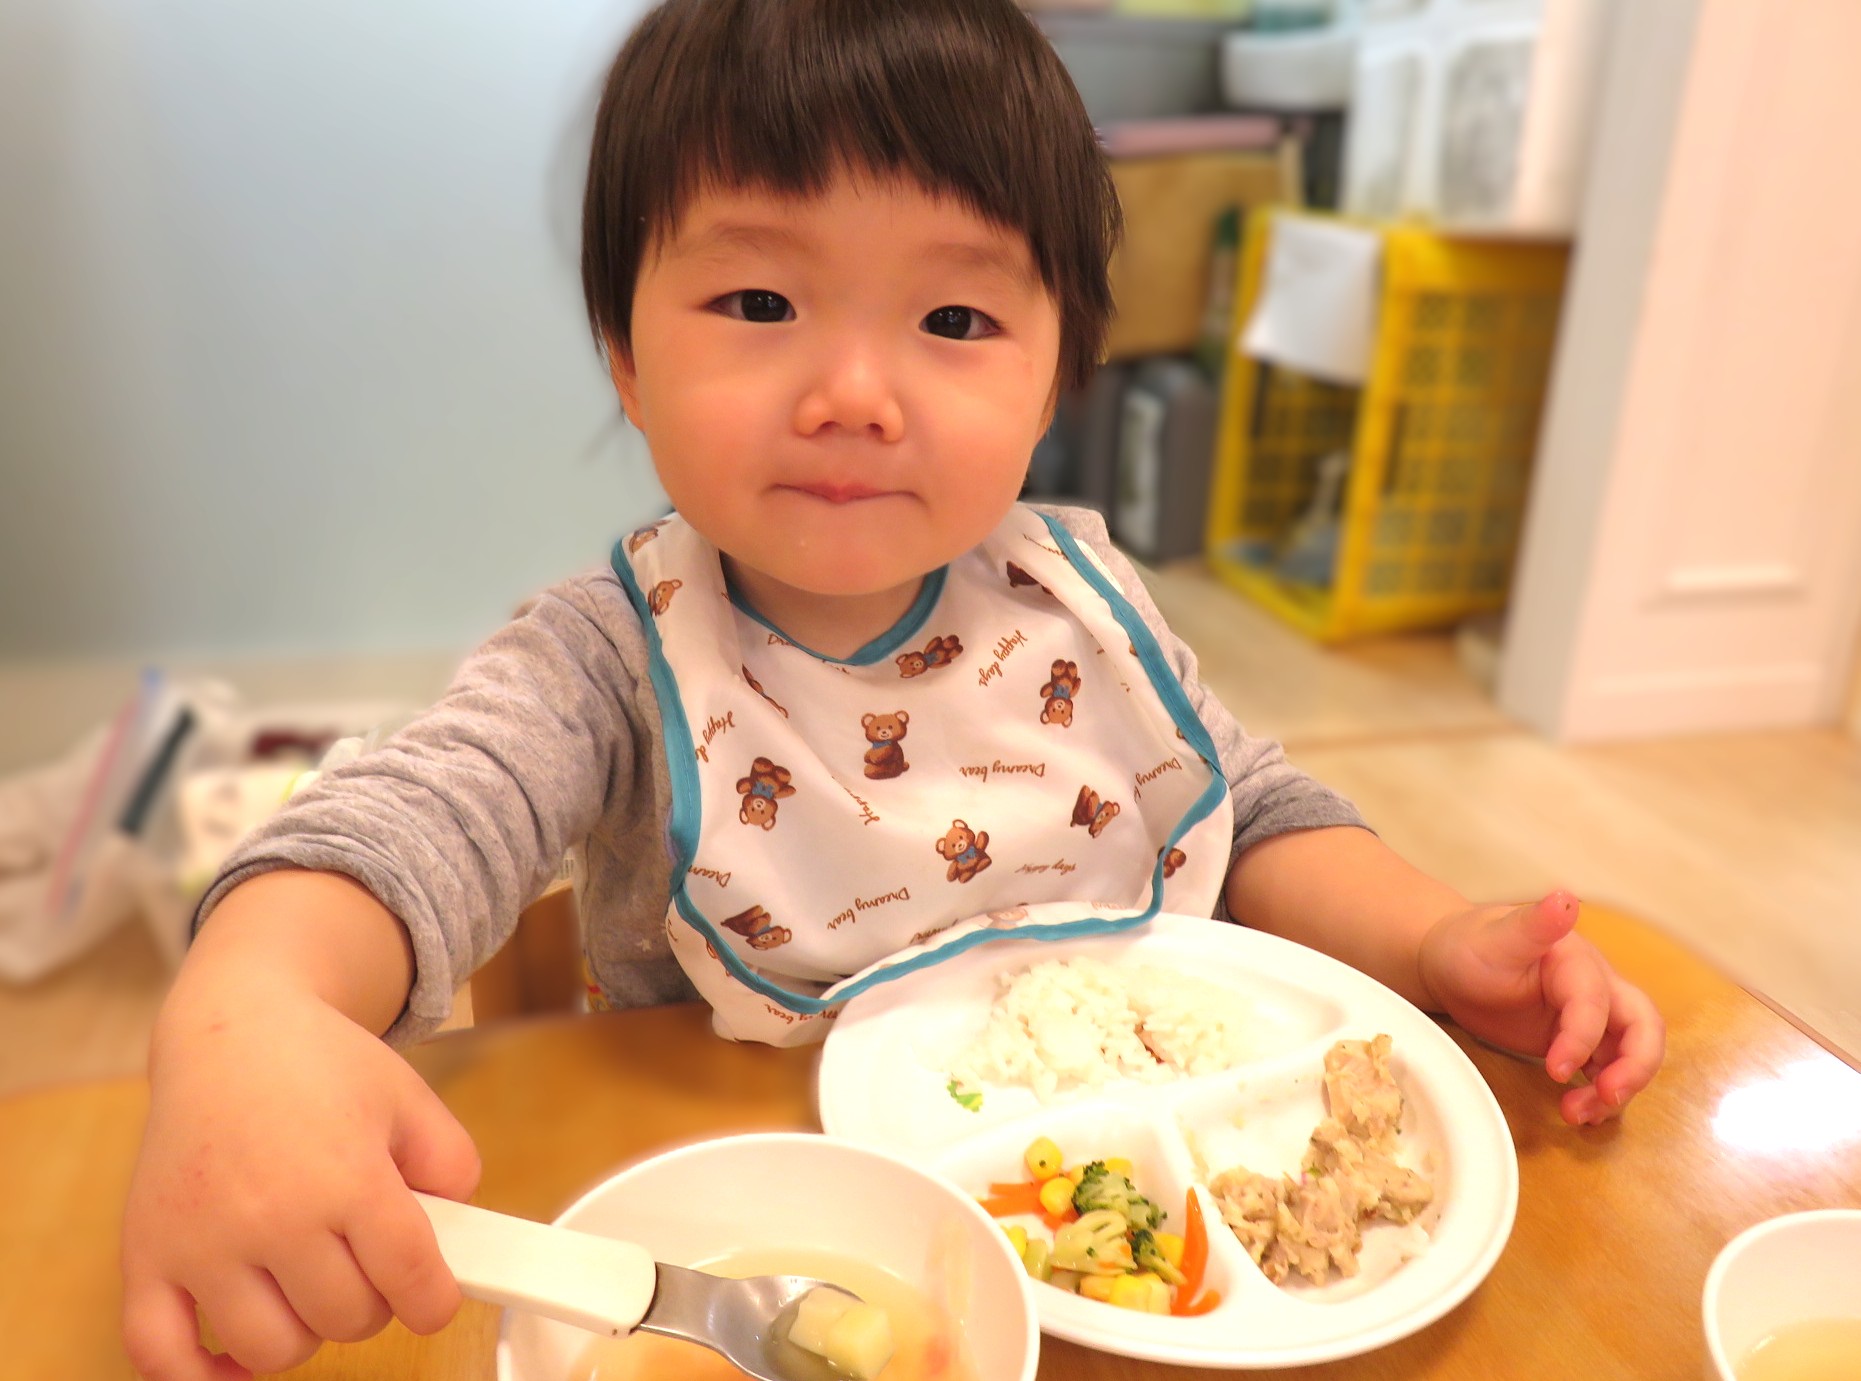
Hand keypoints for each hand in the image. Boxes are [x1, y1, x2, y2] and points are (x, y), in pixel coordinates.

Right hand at [121, 985, 480, 1380]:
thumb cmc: (321, 1066)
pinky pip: (160, 1356)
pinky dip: (203, 1378)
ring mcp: (201, 1242)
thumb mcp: (409, 1098)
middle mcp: (271, 1215)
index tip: (433, 1298)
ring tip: (310, 1283)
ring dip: (305, 1330)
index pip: (410, 1278)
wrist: (227, 1033)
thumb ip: (453, 1166)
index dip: (434, 1300)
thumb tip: (461, 1238)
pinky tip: (238, 1357)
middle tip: (365, 1261)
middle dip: (372, 1300)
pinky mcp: (146, 1257)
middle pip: (347, 1318)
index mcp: (346, 1175)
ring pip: (273, 1348)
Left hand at [1417, 890, 1664, 1125]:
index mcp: (1578, 962)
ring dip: (1616, 1090)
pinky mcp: (1580, 1042)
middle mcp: (1597, 989)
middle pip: (1643, 1028)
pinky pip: (1607, 1071)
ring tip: (1576, 1115)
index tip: (1556, 1069)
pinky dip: (1601, 1096)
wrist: (1452, 964)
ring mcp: (1592, 1018)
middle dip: (1635, 1067)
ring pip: (1630, 1056)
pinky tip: (1576, 1113)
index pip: (1596, 1003)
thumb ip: (1534, 924)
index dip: (1583, 1037)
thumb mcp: (1496, 937)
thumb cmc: (1472, 945)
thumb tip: (1565, 898)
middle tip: (1606, 1098)